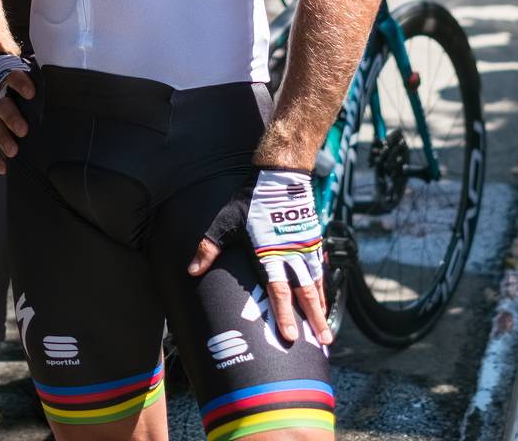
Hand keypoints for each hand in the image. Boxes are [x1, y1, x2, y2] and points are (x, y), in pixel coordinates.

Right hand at [0, 52, 36, 174]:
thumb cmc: (25, 86)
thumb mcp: (33, 78)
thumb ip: (45, 83)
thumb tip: (72, 86)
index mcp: (11, 83)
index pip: (14, 79)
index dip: (21, 85)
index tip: (30, 93)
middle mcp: (2, 99)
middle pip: (4, 106)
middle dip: (12, 118)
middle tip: (23, 130)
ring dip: (4, 139)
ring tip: (13, 151)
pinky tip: (3, 165)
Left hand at [188, 168, 329, 346]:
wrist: (281, 175)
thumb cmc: (252, 198)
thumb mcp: (227, 220)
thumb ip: (210, 247)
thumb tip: (191, 271)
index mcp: (270, 253)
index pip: (278, 291)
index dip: (284, 315)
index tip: (291, 337)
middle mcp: (291, 254)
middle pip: (304, 293)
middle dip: (314, 319)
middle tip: (324, 342)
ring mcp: (305, 248)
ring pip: (315, 284)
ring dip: (321, 308)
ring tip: (326, 329)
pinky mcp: (312, 240)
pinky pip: (320, 269)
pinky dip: (323, 287)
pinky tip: (324, 299)